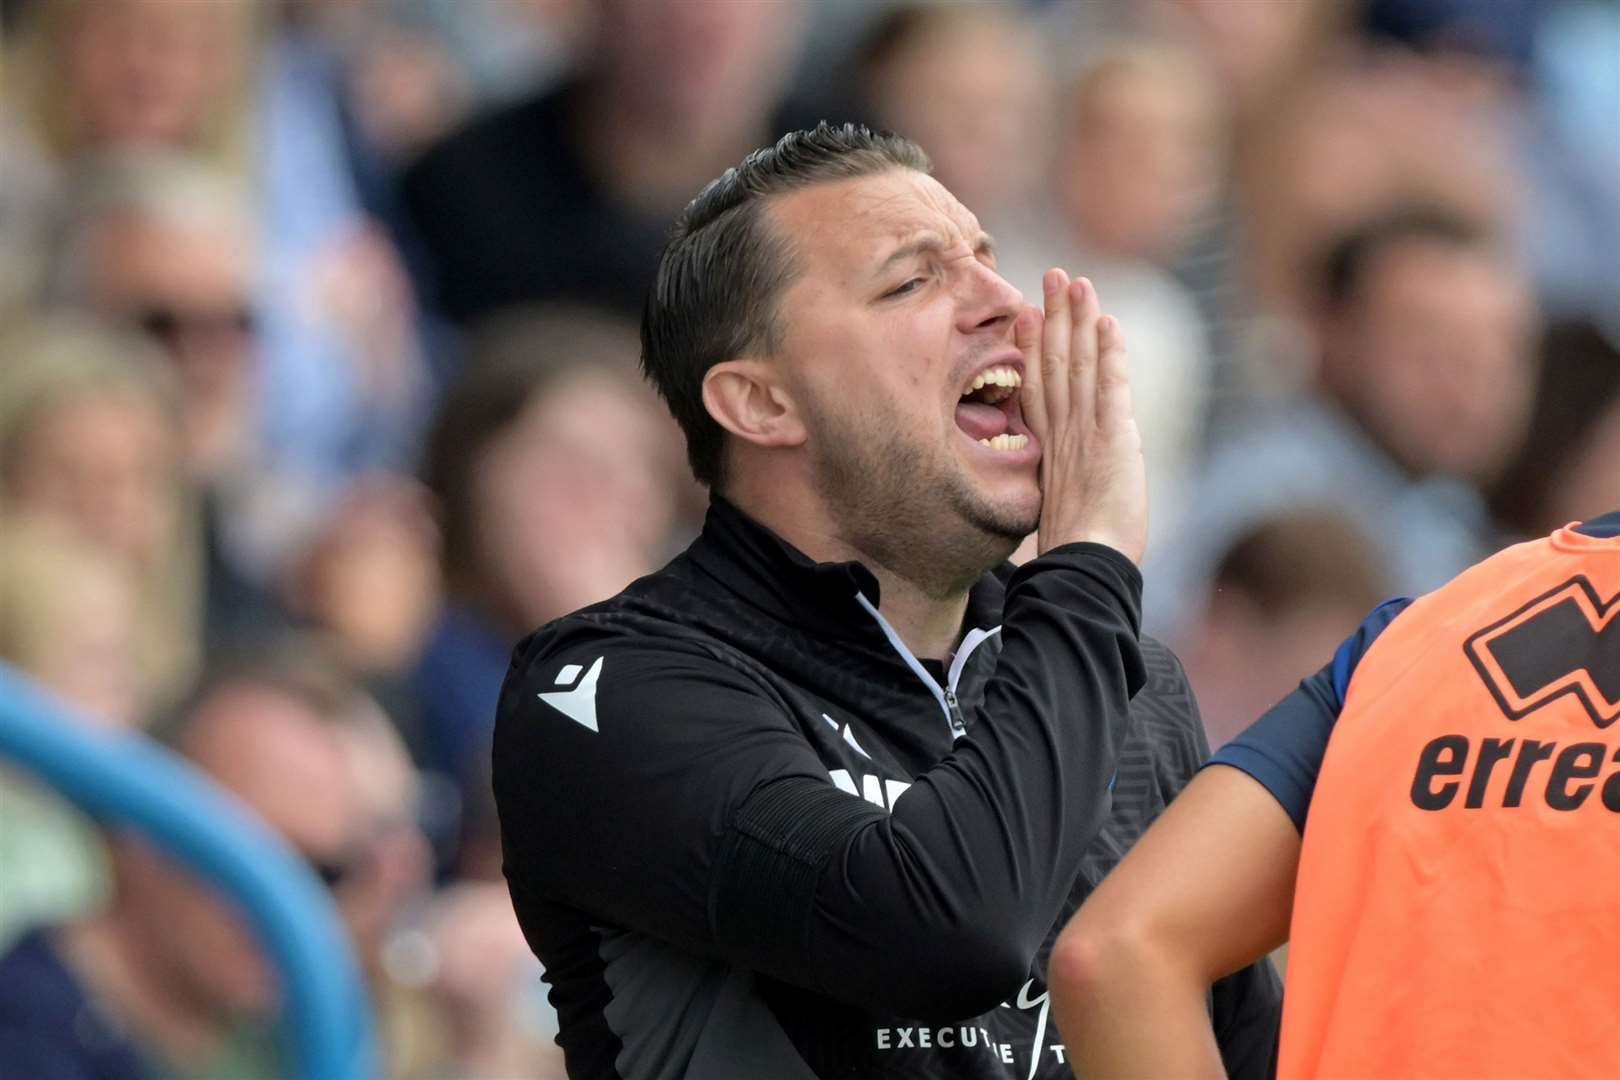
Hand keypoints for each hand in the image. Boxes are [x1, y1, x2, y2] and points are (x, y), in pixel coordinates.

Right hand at [1017, 270, 1146, 562]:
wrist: (1083, 565)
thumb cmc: (1074, 551)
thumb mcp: (1060, 510)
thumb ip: (1059, 481)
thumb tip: (1056, 477)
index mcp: (1048, 448)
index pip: (1039, 386)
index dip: (1033, 347)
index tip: (1027, 315)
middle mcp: (1063, 432)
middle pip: (1055, 362)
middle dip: (1054, 316)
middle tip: (1051, 275)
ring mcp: (1085, 432)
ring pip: (1080, 364)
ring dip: (1079, 321)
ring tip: (1076, 282)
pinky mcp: (1111, 437)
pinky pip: (1110, 385)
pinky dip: (1109, 352)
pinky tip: (1108, 322)